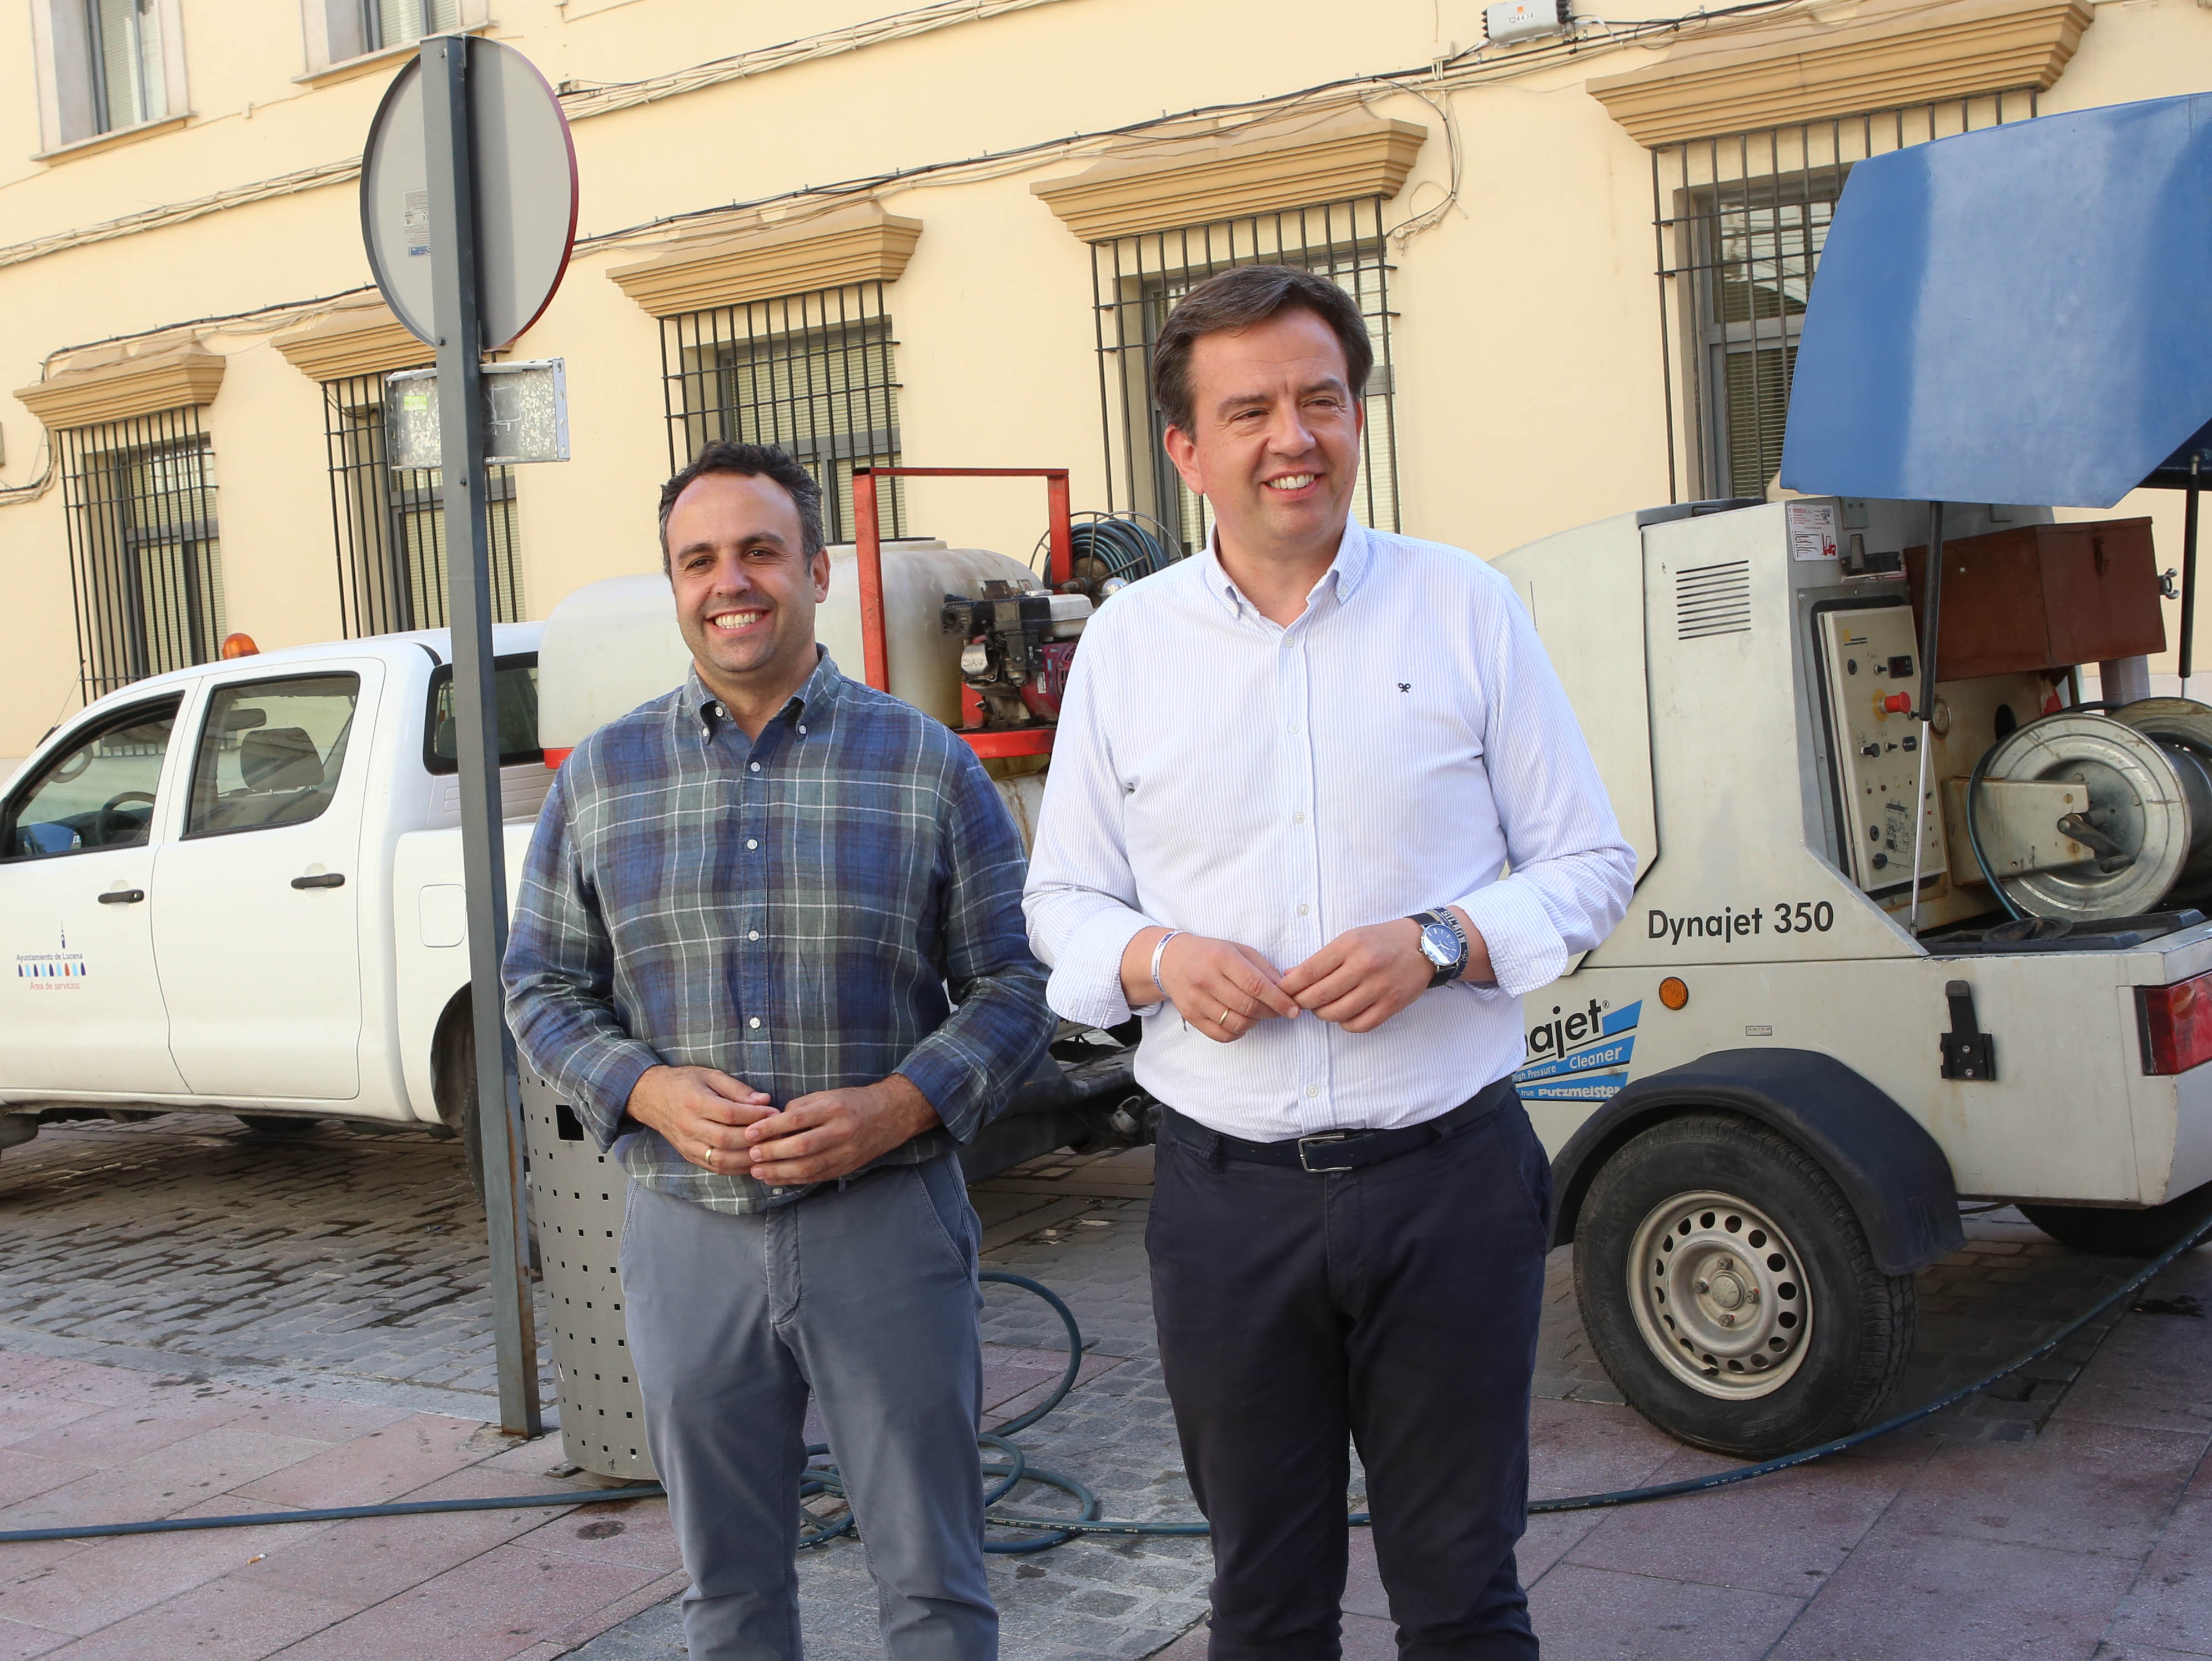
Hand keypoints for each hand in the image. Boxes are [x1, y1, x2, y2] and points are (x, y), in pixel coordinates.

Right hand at [625, 1064, 775, 1175]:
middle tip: (776, 1132)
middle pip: (727, 1139)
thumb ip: (737, 1089)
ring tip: (768, 1149)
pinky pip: (715, 1168)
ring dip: (748, 1157)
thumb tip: (764, 1100)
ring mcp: (688, 1145)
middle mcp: (689, 1126)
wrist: (651, 1098)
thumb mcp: (710, 1076)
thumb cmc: (684, 1082)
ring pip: (722, 1159)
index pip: (730, 1114)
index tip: (774, 1112)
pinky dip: (737, 1168)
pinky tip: (753, 1161)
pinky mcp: (689, 1156)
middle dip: (755, 1138)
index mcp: (694, 1102)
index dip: (755, 1116)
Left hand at [744, 1073, 940, 1184]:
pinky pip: (816, 1176)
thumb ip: (800, 1109)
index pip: (796, 1120)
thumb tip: (772, 1126)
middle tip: (751, 1155)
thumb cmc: (853, 1102)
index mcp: (834, 1107)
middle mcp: (841, 1131)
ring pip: (808, 1167)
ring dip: (779, 1171)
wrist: (891, 1115)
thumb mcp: (827, 1095)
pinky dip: (794, 1180)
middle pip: (800, 1147)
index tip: (749, 1133)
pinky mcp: (847, 1167)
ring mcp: (846, 1152)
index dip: (770, 1128)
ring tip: (758, 1171)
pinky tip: (777, 1178)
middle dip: (772, 1153)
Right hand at [1122, 928, 1300, 1043]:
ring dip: (1255, 1023)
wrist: (1171, 961)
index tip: (1294, 1009)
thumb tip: (1286, 989)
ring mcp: (1196, 1000)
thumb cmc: (1211, 954)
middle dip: (1270, 1012)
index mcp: (1221, 958)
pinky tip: (1242, 1022)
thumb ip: (1263, 968)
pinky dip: (1238, 1032)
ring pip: (1236, 1023)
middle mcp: (1206, 979)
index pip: (1255, 985)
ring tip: (1257, 1014)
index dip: (1278, 1000)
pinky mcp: (1191, 1016)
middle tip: (1279, 1010)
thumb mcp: (1238, 950)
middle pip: (1247, 1006)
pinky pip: (1222, 1034)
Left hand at [1280, 920, 1433, 1033]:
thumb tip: (1290, 976)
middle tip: (1297, 1003)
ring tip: (1321, 1007)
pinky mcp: (1392, 1004)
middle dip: (1301, 1002)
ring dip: (1322, 1014)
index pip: (1309, 971)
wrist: (1425, 945)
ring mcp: (1379, 987)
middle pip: (1319, 995)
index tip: (1282, 990)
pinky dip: (1345, 1024)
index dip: (1290, 986)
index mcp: (1350, 945)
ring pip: (1337, 1013)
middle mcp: (1364, 966)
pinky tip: (1343, 1015)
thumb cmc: (1382, 940)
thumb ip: (1322, 959)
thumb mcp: (1350, 938)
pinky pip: (1359, 1024)